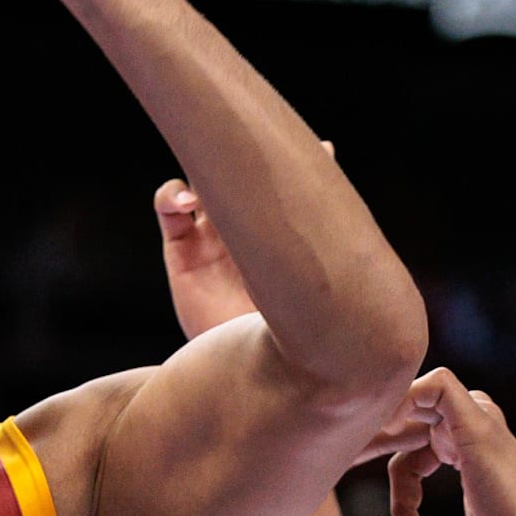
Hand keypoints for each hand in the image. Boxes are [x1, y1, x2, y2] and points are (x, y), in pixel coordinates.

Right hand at [154, 142, 335, 340]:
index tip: (322, 149)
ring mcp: (212, 238)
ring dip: (207, 172)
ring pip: (204, 184)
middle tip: (258, 143)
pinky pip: (168, 208)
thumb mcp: (311, 289)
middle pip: (241, 178)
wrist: (251, 372)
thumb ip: (322, 258)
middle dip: (247, 156)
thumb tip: (347, 213)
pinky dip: (172, 194)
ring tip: (214, 183)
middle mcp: (246, 230)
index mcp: (280, 234)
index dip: (301, 164)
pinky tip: (185, 200)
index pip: (289, 189)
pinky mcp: (181, 250)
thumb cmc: (291, 337)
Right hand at [382, 370, 515, 515]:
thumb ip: (449, 400)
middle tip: (352, 463)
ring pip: (405, 459)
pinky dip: (409, 507)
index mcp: (474, 409)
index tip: (381, 432)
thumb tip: (420, 378)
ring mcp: (458, 449)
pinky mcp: (455, 473)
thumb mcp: (478, 441)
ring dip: (402, 496)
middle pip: (406, 426)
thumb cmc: (511, 498)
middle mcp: (465, 423)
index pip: (425, 387)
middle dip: (381, 449)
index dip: (398, 404)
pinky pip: (414, 480)